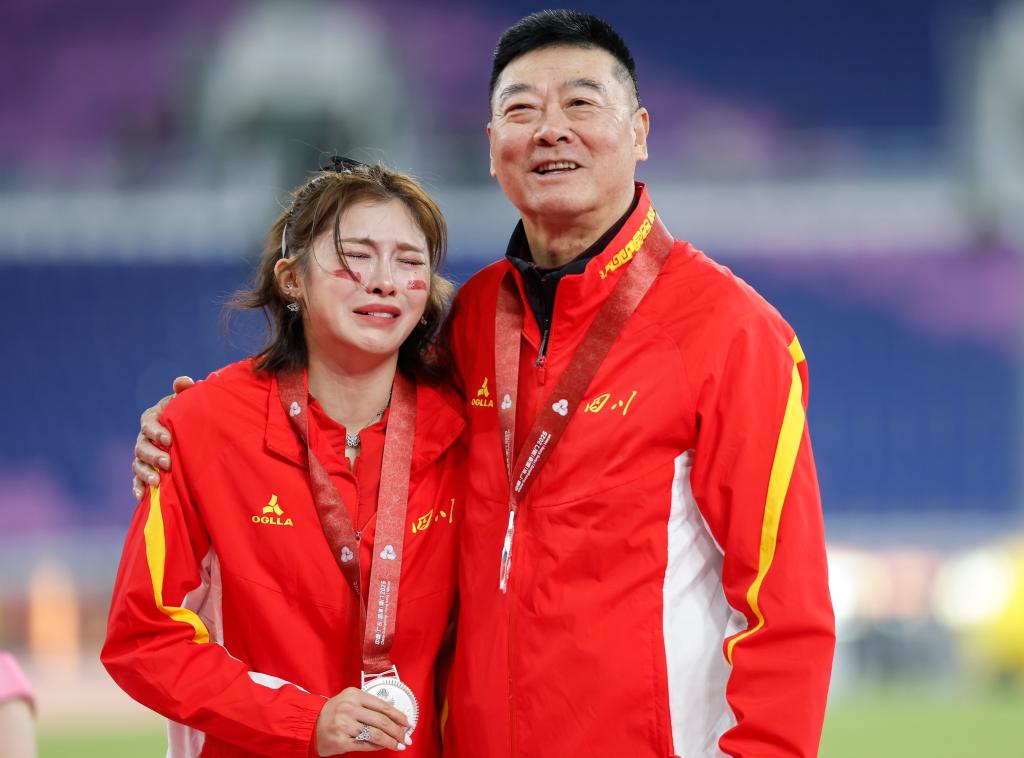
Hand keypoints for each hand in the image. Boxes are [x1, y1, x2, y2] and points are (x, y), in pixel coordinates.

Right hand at [131, 376, 194, 499]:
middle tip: (167, 463)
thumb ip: (185, 391)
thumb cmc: (189, 414)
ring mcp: (143, 455)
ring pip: (138, 464)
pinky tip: (142, 497)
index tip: (169, 440)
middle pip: (142, 447)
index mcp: (152, 418)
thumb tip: (182, 381)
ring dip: (145, 473)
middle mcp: (144, 437)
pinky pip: (137, 480)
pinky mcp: (145, 471)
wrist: (191, 431)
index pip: (148, 423)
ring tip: (156, 481)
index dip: (156, 431)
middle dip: (153, 455)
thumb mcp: (188, 401)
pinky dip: (138, 488)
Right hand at [315, 687, 411, 754]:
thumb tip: (395, 717)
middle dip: (398, 731)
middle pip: (381, 721)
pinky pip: (365, 745)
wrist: (310, 724)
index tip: (407, 723)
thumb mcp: (350, 701)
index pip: (382, 705)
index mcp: (354, 695)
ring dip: (391, 741)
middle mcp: (349, 708)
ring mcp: (344, 725)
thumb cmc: (334, 712)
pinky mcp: (341, 741)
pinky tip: (383, 747)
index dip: (398, 716)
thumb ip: (370, 706)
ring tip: (399, 745)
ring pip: (375, 734)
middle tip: (406, 738)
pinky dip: (377, 747)